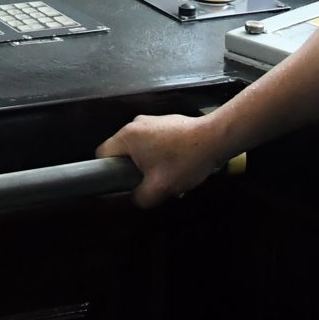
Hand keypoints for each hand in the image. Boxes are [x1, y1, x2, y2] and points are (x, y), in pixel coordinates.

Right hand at [96, 113, 226, 206]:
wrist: (215, 139)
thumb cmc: (185, 160)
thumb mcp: (159, 189)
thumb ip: (140, 198)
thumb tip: (135, 199)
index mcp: (127, 136)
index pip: (103, 155)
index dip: (108, 172)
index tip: (123, 183)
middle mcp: (136, 124)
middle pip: (124, 153)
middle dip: (135, 170)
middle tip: (151, 183)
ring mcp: (152, 121)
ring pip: (142, 149)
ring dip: (151, 165)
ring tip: (170, 176)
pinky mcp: (166, 122)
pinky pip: (155, 142)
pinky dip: (163, 155)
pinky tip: (179, 165)